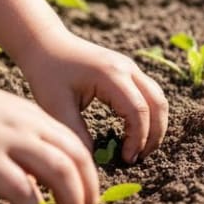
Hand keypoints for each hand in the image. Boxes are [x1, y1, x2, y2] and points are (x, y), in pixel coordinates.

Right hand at [0, 71, 97, 203]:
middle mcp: (28, 126)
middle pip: (78, 160)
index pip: (78, 147)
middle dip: (89, 195)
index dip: (90, 178)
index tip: (88, 202)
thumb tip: (35, 183)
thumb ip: (21, 144)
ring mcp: (8, 141)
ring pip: (61, 172)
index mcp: (34, 116)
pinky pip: (21, 189)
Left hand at [16, 29, 168, 164]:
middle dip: (155, 134)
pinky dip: (150, 114)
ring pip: (158, 98)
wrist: (45, 44)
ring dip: (156, 124)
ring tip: (142, 147)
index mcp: (111, 75)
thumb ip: (77, 133)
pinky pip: (150, 93)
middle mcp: (128, 68)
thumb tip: (94, 160)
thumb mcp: (56, 107)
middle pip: (157, 103)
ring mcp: (131, 67)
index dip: (138, 139)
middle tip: (140, 157)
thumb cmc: (47, 74)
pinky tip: (136, 130)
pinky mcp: (128, 70)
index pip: (138, 111)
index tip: (127, 159)